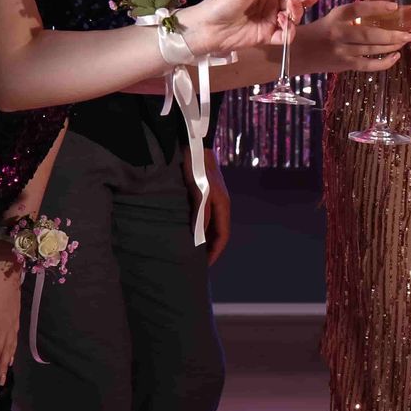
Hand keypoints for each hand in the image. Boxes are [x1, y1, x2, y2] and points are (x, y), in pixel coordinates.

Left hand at [185, 0, 293, 55]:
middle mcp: (272, 3)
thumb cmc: (221, 3)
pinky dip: (288, 32)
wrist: (206, 29)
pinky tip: (282, 24)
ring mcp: (271, 20)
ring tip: (289, 9)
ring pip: (295, 17)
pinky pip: (285, 36)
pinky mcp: (268, 37)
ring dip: (297, 12)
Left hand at [201, 149, 230, 264]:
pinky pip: (204, 215)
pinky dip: (198, 226)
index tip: (204, 266)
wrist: (193, 143)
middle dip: (209, 248)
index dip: (215, 252)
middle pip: (218, 231)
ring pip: (211, 223)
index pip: (223, 235)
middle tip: (196, 263)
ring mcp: (213, 197)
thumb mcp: (199, 190)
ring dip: (203, 238)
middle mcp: (220, 203)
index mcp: (223, 204)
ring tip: (191, 250)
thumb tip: (199, 236)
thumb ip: (201, 213)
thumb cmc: (196, 167)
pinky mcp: (203, 192)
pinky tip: (187, 230)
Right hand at [293, 2, 410, 73]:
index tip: (394, 7)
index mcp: (335, 17)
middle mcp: (339, 33)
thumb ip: (351, 17)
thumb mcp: (331, 18)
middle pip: (369, 34)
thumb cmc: (318, 32)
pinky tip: (395, 57)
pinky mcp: (344, 65)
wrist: (296, 53)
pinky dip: (384, 63)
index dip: (377, 7)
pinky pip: (368, 65)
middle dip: (392, 35)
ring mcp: (342, 51)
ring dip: (391, 47)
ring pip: (371, 50)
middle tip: (409, 34)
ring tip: (405, 42)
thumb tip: (381, 13)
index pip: (358, 8)